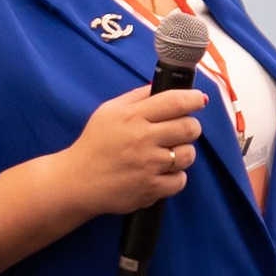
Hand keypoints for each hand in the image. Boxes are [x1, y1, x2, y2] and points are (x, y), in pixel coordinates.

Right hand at [0, 81, 205, 275]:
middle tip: (182, 129)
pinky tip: (162, 173)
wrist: (77, 182)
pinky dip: (175, 177)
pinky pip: (180, 180)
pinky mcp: (151, 189)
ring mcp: (148, 166)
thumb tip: (162, 86)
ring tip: (169, 153)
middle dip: (191, 126)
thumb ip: (137, 97)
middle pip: (189, 128)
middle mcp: (143, 139)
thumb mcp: (109, 111)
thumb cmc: (94, 144)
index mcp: (133, 117)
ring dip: (184, 152)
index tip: (198, 100)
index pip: (175, 102)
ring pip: (188, 155)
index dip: (193, 99)